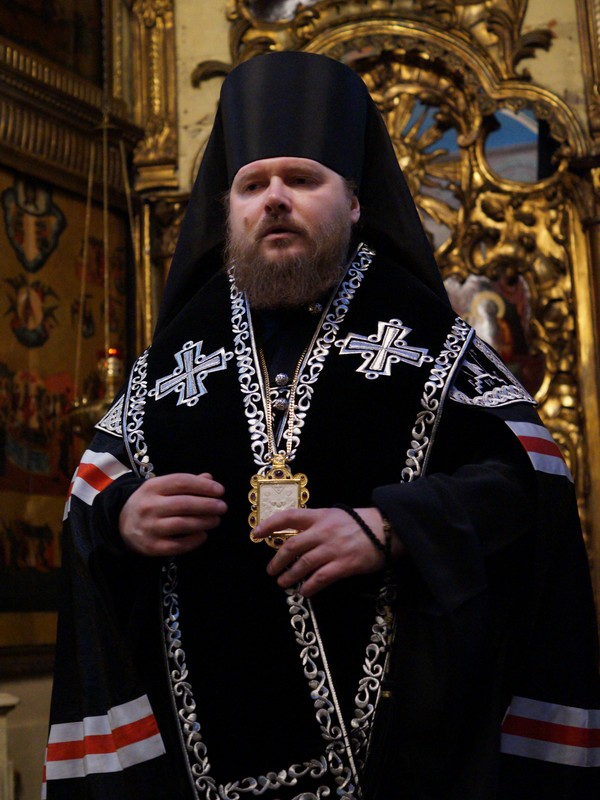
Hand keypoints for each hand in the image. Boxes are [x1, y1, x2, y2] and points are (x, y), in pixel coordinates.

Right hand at [119, 472, 226, 556]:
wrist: (120, 524)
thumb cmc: (149, 502)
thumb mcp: (161, 488)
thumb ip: (185, 483)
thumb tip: (210, 479)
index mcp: (152, 487)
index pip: (181, 482)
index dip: (203, 486)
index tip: (220, 490)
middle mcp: (149, 506)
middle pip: (184, 504)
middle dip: (207, 505)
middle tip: (223, 507)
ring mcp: (149, 527)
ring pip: (182, 524)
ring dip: (203, 522)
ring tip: (216, 520)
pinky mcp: (151, 547)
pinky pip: (177, 545)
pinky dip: (193, 540)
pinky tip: (203, 535)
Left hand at [253, 506, 396, 596]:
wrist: (387, 530)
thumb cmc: (361, 522)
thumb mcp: (336, 515)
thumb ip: (317, 523)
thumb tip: (297, 536)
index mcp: (320, 516)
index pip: (289, 516)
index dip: (269, 524)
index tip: (256, 534)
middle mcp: (323, 531)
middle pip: (291, 546)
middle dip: (277, 560)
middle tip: (271, 570)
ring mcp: (333, 548)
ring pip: (303, 564)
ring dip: (290, 575)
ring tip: (283, 583)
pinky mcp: (344, 564)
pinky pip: (321, 578)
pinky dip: (310, 586)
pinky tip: (304, 591)